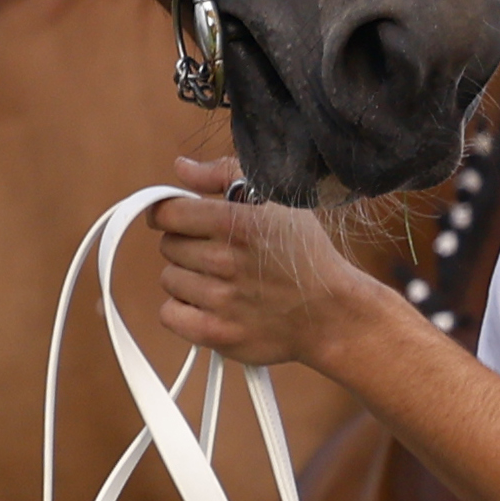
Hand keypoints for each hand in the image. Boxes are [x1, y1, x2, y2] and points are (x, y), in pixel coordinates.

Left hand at [145, 156, 384, 370]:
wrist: (332, 314)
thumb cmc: (303, 255)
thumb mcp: (278, 201)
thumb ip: (224, 175)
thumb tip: (181, 167)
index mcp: (238, 222)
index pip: (168, 213)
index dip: (172, 214)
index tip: (183, 220)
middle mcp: (226, 260)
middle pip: (168, 246)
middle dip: (189, 246)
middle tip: (222, 253)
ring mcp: (219, 300)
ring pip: (169, 279)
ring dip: (189, 279)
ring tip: (225, 280)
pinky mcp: (214, 333)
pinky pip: (169, 314)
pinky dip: (185, 311)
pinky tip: (213, 304)